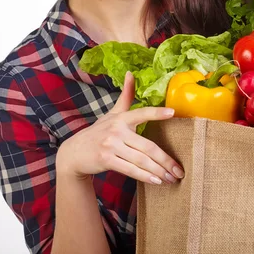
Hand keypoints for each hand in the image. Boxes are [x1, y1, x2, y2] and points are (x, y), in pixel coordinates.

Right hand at [56, 71, 184, 184]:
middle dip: (166, 160)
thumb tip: (131, 73)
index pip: (142, 113)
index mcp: (121, 118)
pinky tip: (156, 181)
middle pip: (148, 147)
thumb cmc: (98, 132)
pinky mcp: (106, 160)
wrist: (73, 153)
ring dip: (158, 171)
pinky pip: (130, 169)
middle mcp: (117, 130)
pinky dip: (145, 176)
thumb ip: (125, 96)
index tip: (172, 113)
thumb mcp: (112, 113)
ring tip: (171, 178)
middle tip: (179, 170)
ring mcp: (111, 146)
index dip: (157, 113)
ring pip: (141, 160)